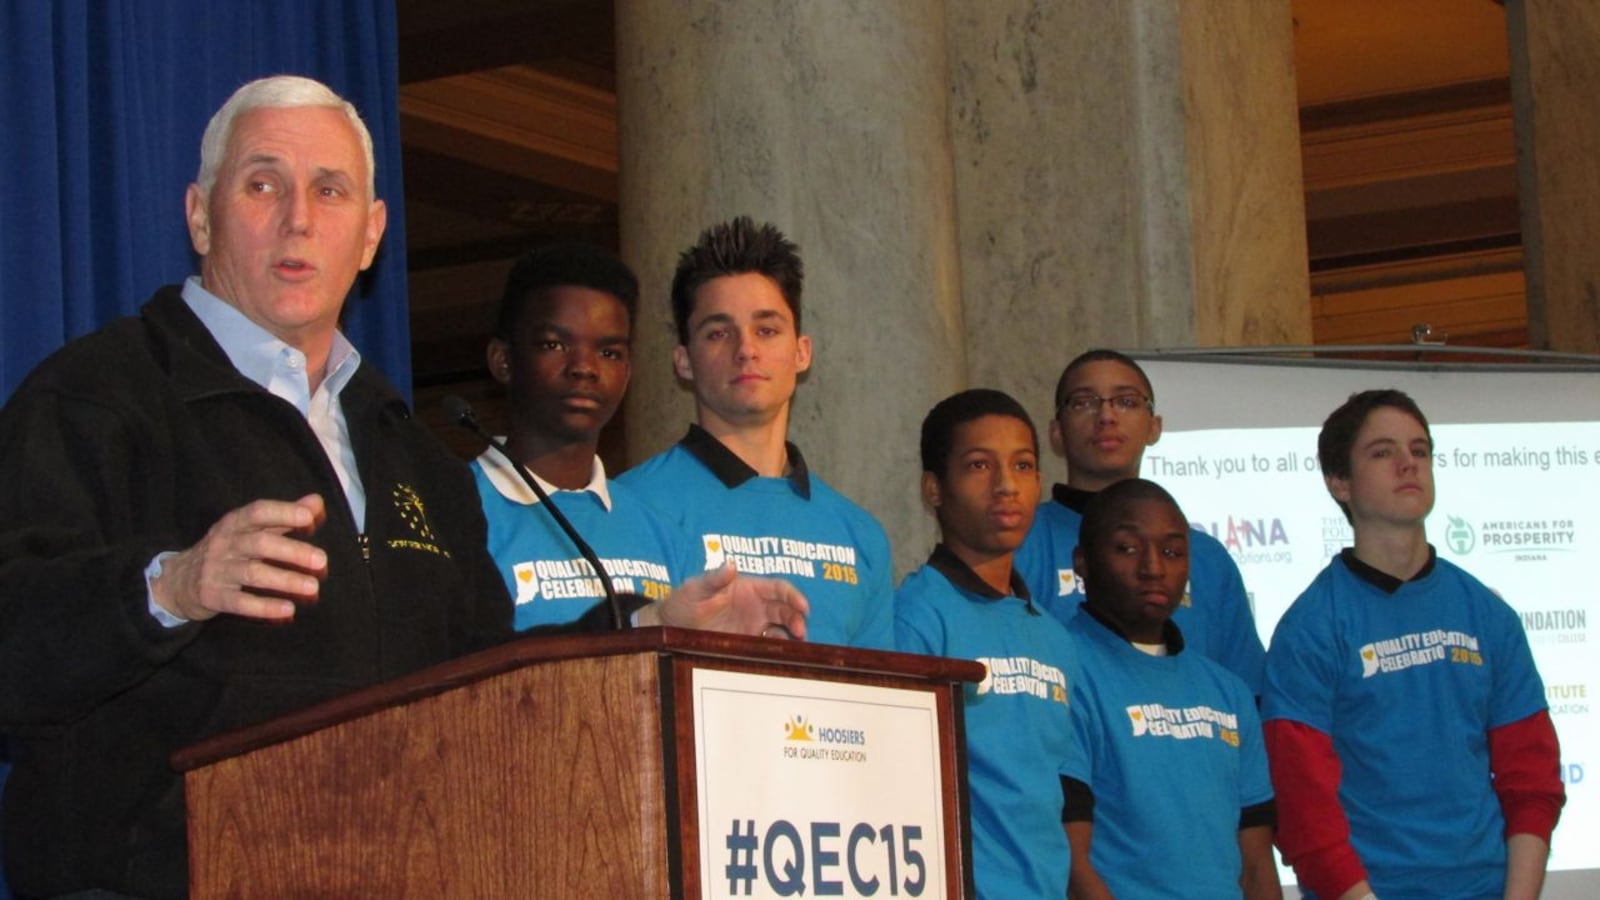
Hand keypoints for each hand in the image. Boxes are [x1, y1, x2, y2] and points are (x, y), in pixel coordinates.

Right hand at [150, 494, 327, 621]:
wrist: (177, 581)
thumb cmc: (226, 551)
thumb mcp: (248, 530)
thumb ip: (283, 518)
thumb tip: (317, 502)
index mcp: (234, 523)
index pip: (258, 512)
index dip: (283, 512)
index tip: (308, 517)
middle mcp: (224, 543)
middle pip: (260, 544)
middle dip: (292, 551)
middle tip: (322, 560)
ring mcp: (216, 570)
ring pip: (253, 573)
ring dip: (285, 580)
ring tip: (312, 588)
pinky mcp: (212, 596)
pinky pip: (240, 602)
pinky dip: (264, 607)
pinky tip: (288, 609)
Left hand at [639, 563, 808, 638]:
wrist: (670, 628)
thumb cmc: (683, 602)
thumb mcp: (695, 588)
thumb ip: (714, 578)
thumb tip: (730, 564)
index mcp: (748, 587)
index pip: (779, 588)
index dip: (794, 595)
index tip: (803, 607)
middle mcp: (755, 606)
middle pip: (785, 610)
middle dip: (797, 618)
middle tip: (801, 632)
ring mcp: (753, 625)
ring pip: (781, 628)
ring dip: (792, 636)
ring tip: (796, 646)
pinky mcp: (747, 643)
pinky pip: (768, 645)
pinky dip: (778, 649)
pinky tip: (781, 656)